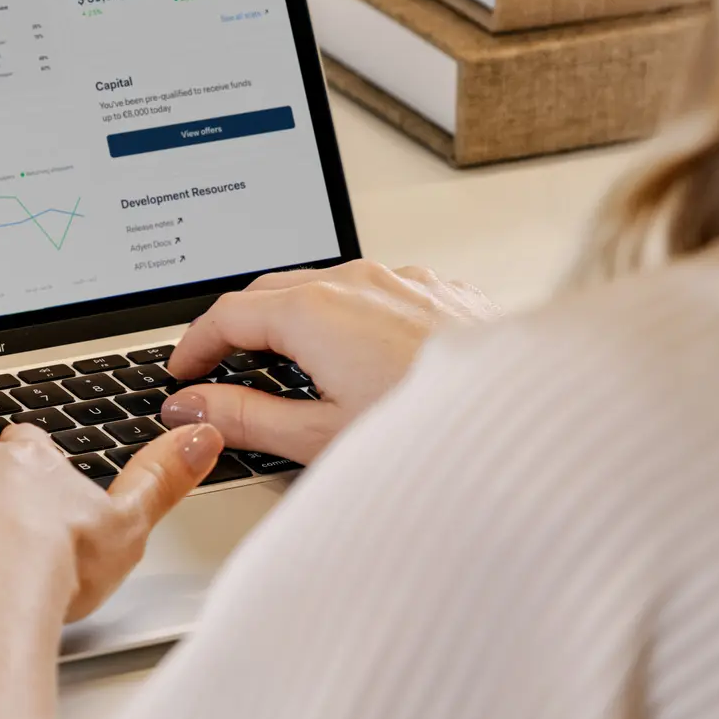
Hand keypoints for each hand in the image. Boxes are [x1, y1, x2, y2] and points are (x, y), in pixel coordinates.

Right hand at [159, 260, 498, 465]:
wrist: (537, 428)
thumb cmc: (436, 437)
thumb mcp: (321, 438)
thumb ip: (245, 418)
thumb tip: (194, 406)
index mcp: (315, 309)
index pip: (228, 313)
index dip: (195, 345)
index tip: (181, 373)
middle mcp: (358, 280)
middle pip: (272, 291)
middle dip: (238, 327)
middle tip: (218, 370)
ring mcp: (406, 280)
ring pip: (328, 286)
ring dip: (295, 319)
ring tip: (287, 366)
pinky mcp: (444, 293)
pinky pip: (380, 292)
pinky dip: (351, 317)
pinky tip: (360, 356)